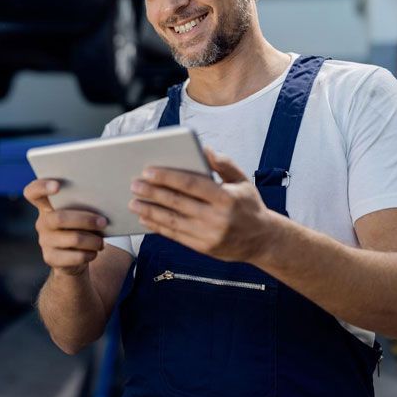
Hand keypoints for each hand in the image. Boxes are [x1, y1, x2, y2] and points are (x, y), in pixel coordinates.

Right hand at [23, 178, 107, 276]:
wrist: (76, 257)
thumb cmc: (82, 228)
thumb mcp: (82, 214)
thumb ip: (84, 205)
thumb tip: (103, 204)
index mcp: (47, 206)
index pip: (33, 192)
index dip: (42, 187)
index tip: (57, 186)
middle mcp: (43, 222)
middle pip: (60, 218)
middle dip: (85, 220)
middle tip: (103, 222)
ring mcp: (44, 241)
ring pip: (73, 238)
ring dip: (93, 240)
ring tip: (102, 242)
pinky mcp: (50, 258)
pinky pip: (75, 256)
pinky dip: (89, 254)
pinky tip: (94, 252)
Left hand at [128, 148, 275, 262]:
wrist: (262, 240)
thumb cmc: (248, 205)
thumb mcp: (242, 181)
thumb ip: (223, 164)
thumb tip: (204, 149)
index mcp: (226, 198)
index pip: (191, 184)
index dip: (168, 177)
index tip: (148, 171)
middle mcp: (217, 218)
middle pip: (177, 203)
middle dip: (153, 193)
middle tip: (134, 184)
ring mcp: (209, 235)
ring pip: (172, 221)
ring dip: (150, 211)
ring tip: (133, 202)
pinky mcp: (203, 248)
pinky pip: (175, 236)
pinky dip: (158, 227)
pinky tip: (145, 218)